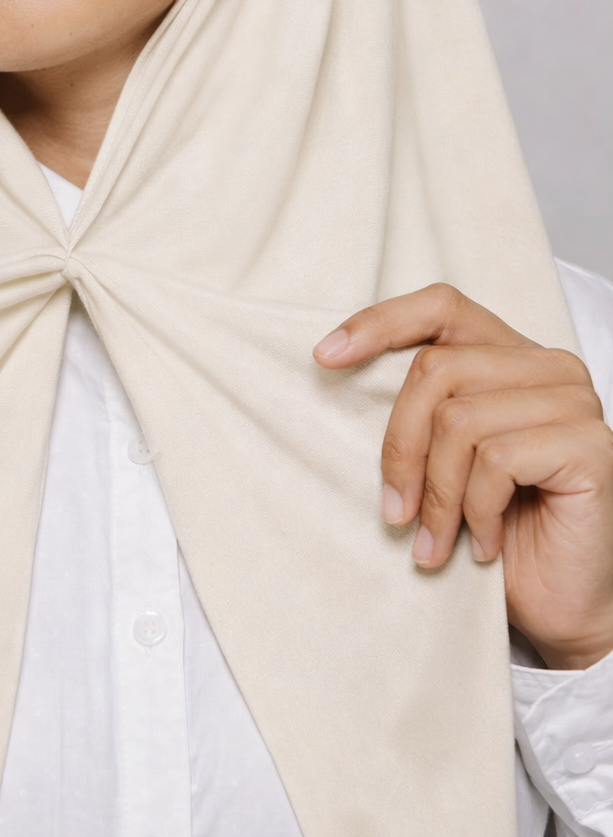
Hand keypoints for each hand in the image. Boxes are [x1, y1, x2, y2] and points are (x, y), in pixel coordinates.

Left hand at [314, 284, 612, 669]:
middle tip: (396, 512)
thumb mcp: (445, 457)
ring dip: (437, 495)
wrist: (563, 605)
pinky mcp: (591, 447)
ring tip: (437, 541)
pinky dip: (477, 510)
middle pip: (436, 369)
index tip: (326, 356)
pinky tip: (485, 545)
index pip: (442, 306)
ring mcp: (576, 402)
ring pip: (460, 420)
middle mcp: (550, 367)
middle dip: (400, 447)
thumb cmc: (500, 529)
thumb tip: (335, 365)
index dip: (381, 322)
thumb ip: (420, 408)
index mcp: (513, 355)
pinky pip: (497, 461)